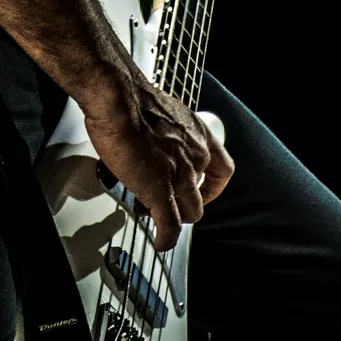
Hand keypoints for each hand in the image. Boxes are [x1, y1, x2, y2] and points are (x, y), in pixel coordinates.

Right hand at [82, 76, 234, 251]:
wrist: (119, 100)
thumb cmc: (130, 98)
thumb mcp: (159, 113)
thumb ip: (162, 131)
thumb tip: (149, 136)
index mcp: (197, 134)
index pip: (222, 168)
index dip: (213, 185)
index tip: (202, 189)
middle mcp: (195, 155)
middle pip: (202, 194)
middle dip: (185, 202)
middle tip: (166, 202)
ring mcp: (180, 175)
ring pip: (191, 212)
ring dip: (175, 219)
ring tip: (156, 218)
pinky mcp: (160, 191)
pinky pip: (170, 224)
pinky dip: (167, 238)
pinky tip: (161, 242)